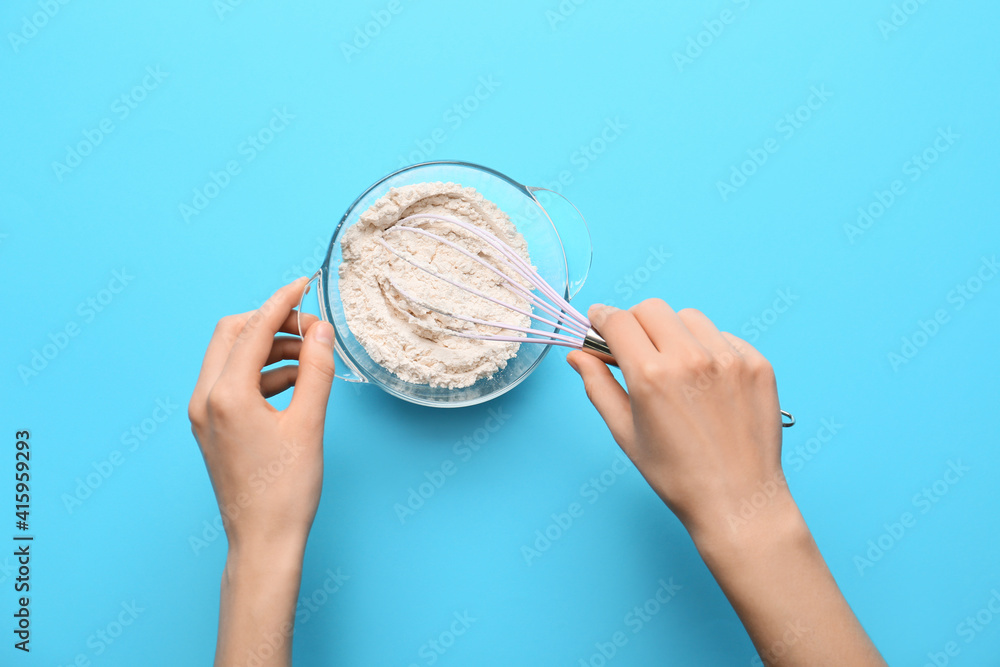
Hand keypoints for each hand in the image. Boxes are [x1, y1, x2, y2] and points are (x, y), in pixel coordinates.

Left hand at [189, 277, 335, 666]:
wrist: (262, 541)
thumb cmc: (284, 491)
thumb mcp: (309, 424)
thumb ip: (316, 370)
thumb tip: (320, 331)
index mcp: (225, 395)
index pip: (252, 329)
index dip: (281, 302)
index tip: (303, 283)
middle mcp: (205, 400)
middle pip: (232, 334)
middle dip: (271, 321)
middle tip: (310, 326)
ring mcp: (204, 414)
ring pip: (232, 357)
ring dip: (268, 347)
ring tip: (310, 355)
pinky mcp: (212, 427)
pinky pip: (233, 382)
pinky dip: (262, 372)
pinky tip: (295, 381)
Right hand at [567, 300, 884, 665]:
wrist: (738, 500)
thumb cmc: (677, 475)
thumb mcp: (625, 433)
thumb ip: (598, 387)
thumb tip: (578, 355)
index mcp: (651, 376)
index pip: (618, 321)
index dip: (602, 318)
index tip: (598, 322)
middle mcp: (690, 359)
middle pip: (651, 309)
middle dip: (635, 322)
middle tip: (635, 347)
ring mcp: (728, 358)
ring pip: (689, 318)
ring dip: (674, 332)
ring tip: (675, 366)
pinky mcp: (756, 364)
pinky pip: (724, 336)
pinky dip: (709, 348)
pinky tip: (707, 381)